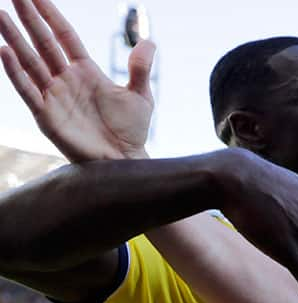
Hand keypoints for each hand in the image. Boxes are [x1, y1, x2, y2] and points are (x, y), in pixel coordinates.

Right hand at [0, 0, 153, 161]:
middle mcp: (66, 80)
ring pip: (29, 61)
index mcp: (86, 71)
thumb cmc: (131, 131)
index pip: (64, 36)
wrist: (124, 161)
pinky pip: (28, 90)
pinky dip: (15, 71)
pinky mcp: (46, 115)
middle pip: (42, 42)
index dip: (51, 15)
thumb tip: (149, 42)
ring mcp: (54, 96)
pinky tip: (5, 51)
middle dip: (28, 18)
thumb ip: (140, 68)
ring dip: (14, 38)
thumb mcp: (140, 96)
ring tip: (0, 14)